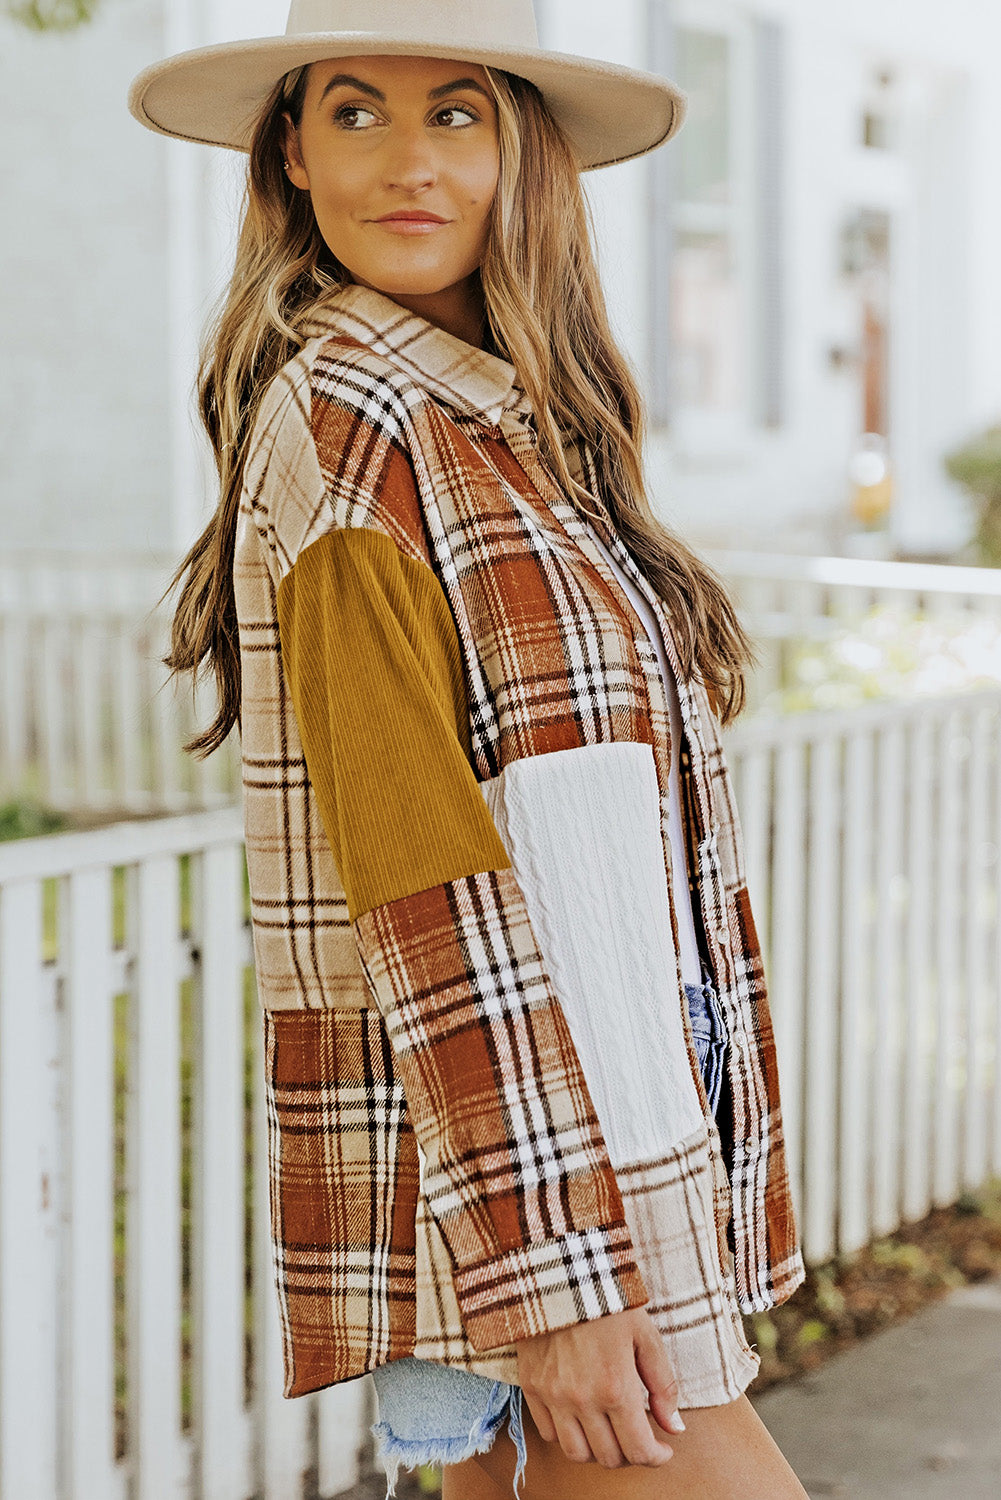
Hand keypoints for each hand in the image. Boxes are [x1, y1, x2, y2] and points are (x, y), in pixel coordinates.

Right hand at [514, 1305, 684, 1468]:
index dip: (657, 1457)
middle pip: (609, 1457)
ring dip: (597, 1451)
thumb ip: (663, 1385)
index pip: (639, 1450)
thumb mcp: (645, 1335)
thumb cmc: (607, 1299)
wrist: (559, 1270)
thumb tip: (674, 1427)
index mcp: (616, 1387)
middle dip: (630, 1454)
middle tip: (638, 1435)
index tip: (663, 1449)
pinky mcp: (531, 1386)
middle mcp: (582, 1399)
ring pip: (576, 1453)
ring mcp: (552, 1395)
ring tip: (609, 1431)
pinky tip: (580, 1416)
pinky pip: (548, 1433)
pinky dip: (567, 1434)